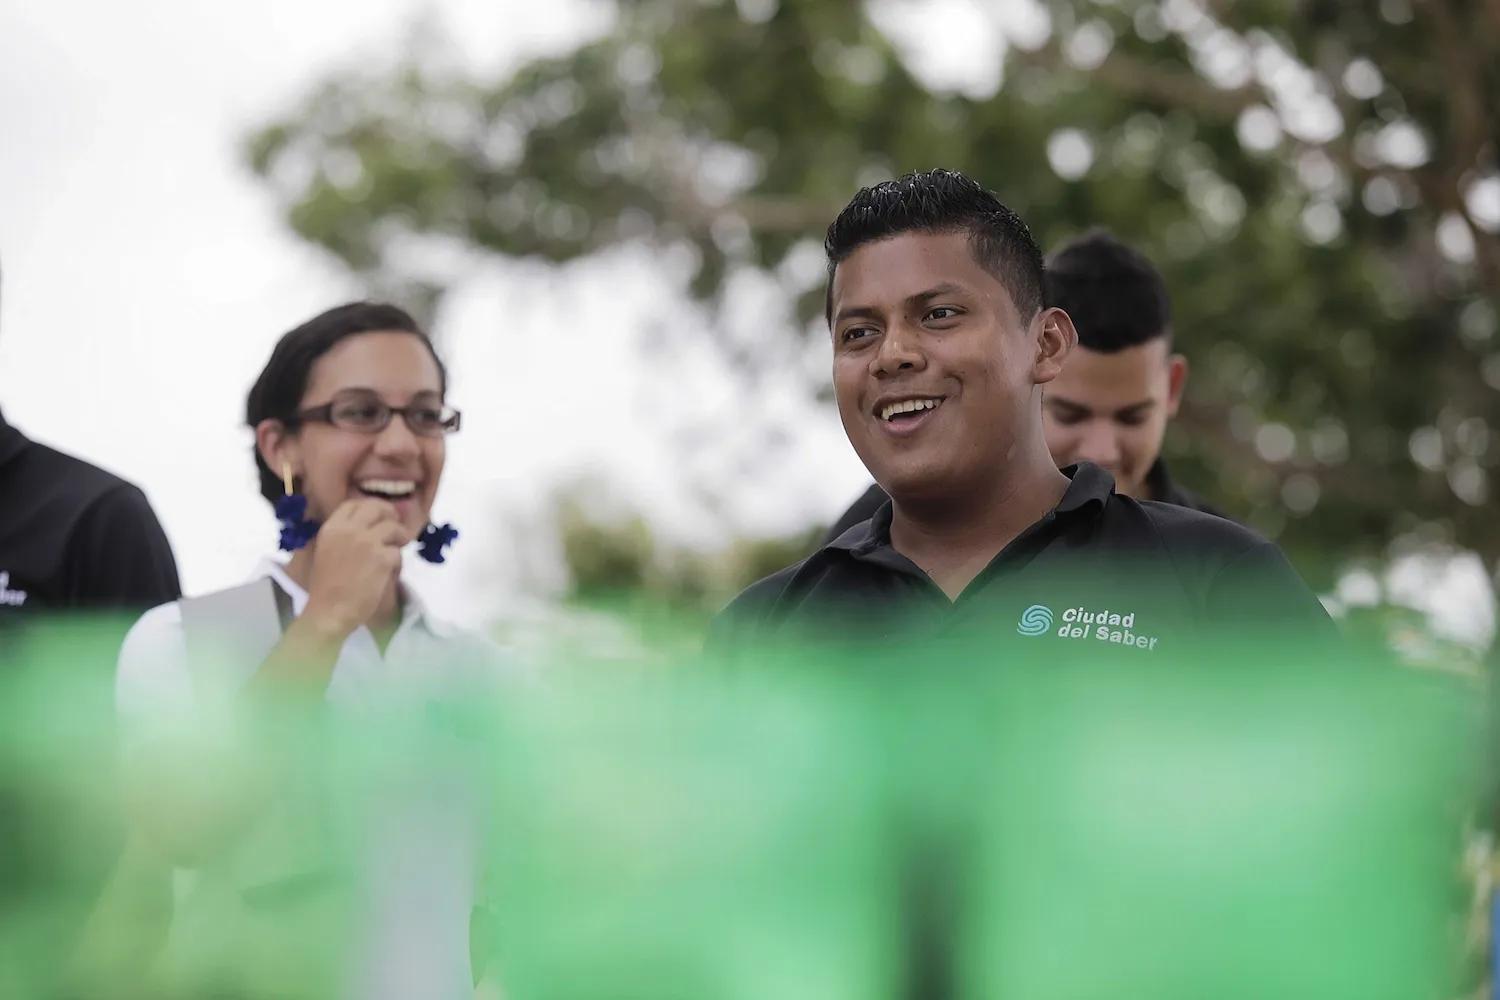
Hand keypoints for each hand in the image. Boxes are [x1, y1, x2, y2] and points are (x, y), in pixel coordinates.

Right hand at [299, 498, 409, 637]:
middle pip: (377, 508)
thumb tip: (364, 526)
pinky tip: (391, 571)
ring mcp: (367, 543)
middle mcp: (349, 530)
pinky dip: (398, 561)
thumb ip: (342, 537)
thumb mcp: (325, 552)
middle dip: (390, 515)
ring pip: (393, 528)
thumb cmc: (325, 588)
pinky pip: (398, 552)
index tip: (378, 516)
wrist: (329, 611)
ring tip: (398, 547)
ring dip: (399, 537)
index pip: (353, 504)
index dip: (369, 506)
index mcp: (331, 528)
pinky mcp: (382, 559)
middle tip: (395, 527)